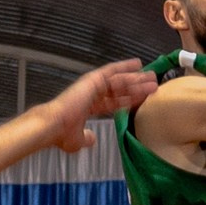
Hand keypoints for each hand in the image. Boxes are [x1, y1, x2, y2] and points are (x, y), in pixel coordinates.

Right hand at [41, 58, 155, 148]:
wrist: (53, 125)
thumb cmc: (62, 134)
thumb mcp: (78, 140)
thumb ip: (86, 139)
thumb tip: (92, 139)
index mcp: (87, 107)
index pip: (114, 103)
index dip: (128, 101)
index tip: (141, 99)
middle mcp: (91, 94)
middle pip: (120, 90)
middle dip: (136, 87)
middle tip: (152, 84)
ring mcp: (91, 86)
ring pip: (119, 80)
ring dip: (136, 78)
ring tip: (152, 77)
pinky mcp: (92, 80)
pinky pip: (112, 71)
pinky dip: (124, 67)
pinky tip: (137, 64)